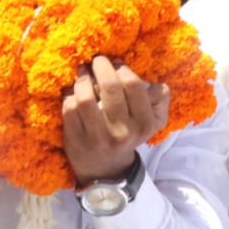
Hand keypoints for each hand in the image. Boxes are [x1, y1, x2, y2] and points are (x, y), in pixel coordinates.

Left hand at [61, 55, 167, 183]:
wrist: (106, 168)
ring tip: (82, 72)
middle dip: (101, 66)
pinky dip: (69, 94)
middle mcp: (122, 131)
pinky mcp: (75, 139)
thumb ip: (159, 101)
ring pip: (85, 97)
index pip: (133, 85)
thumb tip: (157, 84)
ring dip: (82, 79)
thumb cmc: (128, 135)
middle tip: (96, 60)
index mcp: (143, 123)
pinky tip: (73, 91)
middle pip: (109, 87)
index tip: (115, 62)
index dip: (122, 68)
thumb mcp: (151, 123)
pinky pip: (69, 107)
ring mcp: (97, 137)